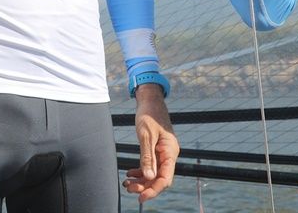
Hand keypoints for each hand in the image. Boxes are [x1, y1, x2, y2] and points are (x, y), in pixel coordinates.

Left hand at [122, 85, 178, 202]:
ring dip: (142, 180)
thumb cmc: (149, 114)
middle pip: (160, 178)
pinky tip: (129, 173)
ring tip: (126, 182)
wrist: (150, 99)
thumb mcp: (145, 135)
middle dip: (145, 186)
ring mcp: (164, 152)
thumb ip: (147, 157)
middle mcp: (169, 154)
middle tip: (128, 188)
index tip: (141, 197)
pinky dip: (141, 171)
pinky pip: (151, 165)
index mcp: (170, 151)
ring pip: (155, 173)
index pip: (166, 178)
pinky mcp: (157, 149)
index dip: (154, 190)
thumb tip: (149, 177)